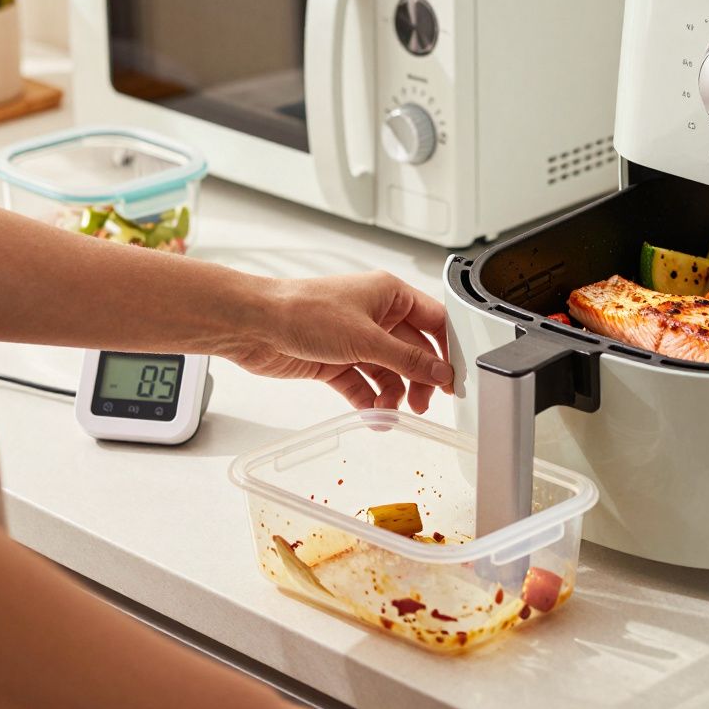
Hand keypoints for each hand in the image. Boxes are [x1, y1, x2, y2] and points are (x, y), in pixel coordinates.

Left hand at [222, 271, 453, 413]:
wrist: (254, 325)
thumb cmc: (304, 311)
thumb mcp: (367, 339)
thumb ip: (408, 360)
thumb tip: (440, 372)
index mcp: (389, 295)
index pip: (434, 322)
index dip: (447, 350)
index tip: (454, 378)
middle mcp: (374, 315)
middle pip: (412, 352)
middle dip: (419, 379)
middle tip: (423, 403)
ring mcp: (354, 339)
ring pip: (388, 371)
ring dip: (393, 393)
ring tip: (390, 411)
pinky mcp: (335, 361)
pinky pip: (362, 385)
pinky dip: (369, 400)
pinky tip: (373, 414)